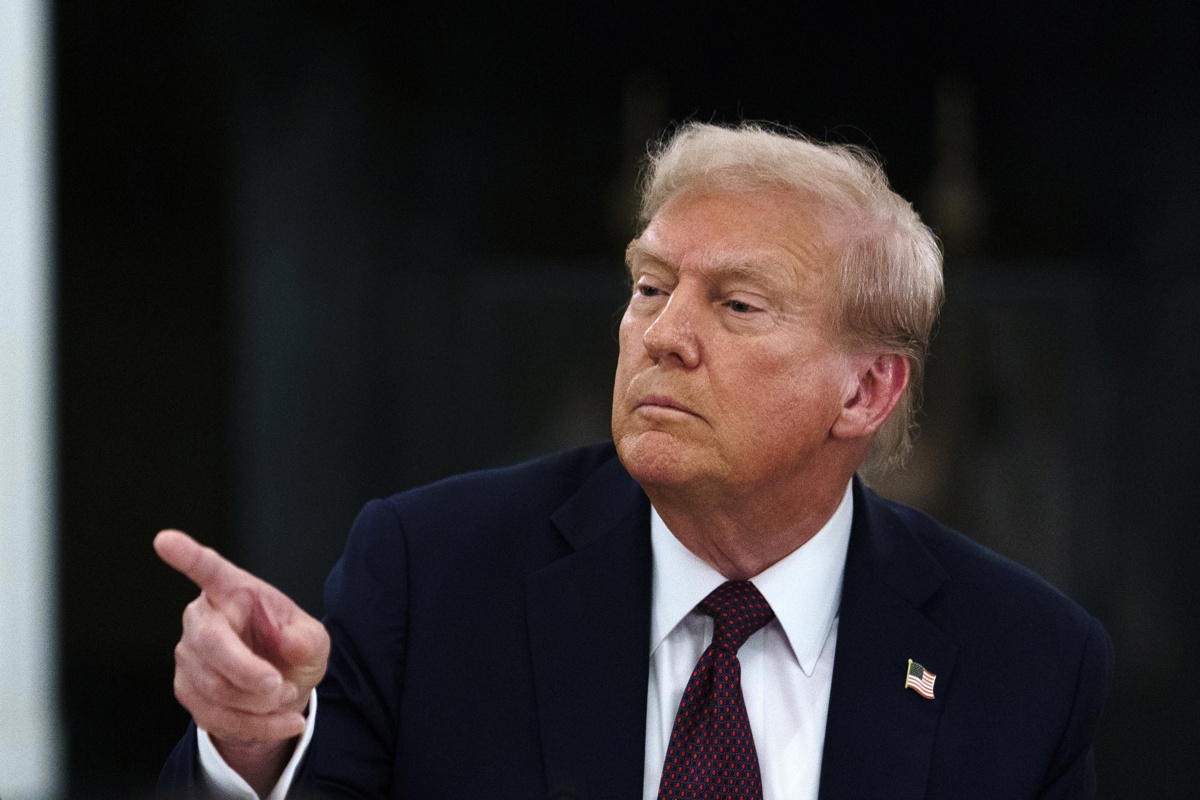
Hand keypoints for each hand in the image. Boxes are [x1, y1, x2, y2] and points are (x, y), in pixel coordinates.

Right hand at [155, 529, 330, 749]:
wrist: (280, 690)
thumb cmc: (292, 651)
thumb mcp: (313, 642)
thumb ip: (307, 640)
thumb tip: (289, 642)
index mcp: (234, 590)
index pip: (209, 570)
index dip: (187, 556)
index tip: (165, 540)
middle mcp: (203, 617)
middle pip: (211, 644)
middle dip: (247, 672)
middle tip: (279, 687)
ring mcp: (188, 654)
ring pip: (215, 687)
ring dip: (260, 704)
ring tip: (287, 697)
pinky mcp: (186, 688)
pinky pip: (215, 715)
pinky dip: (256, 725)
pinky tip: (281, 721)